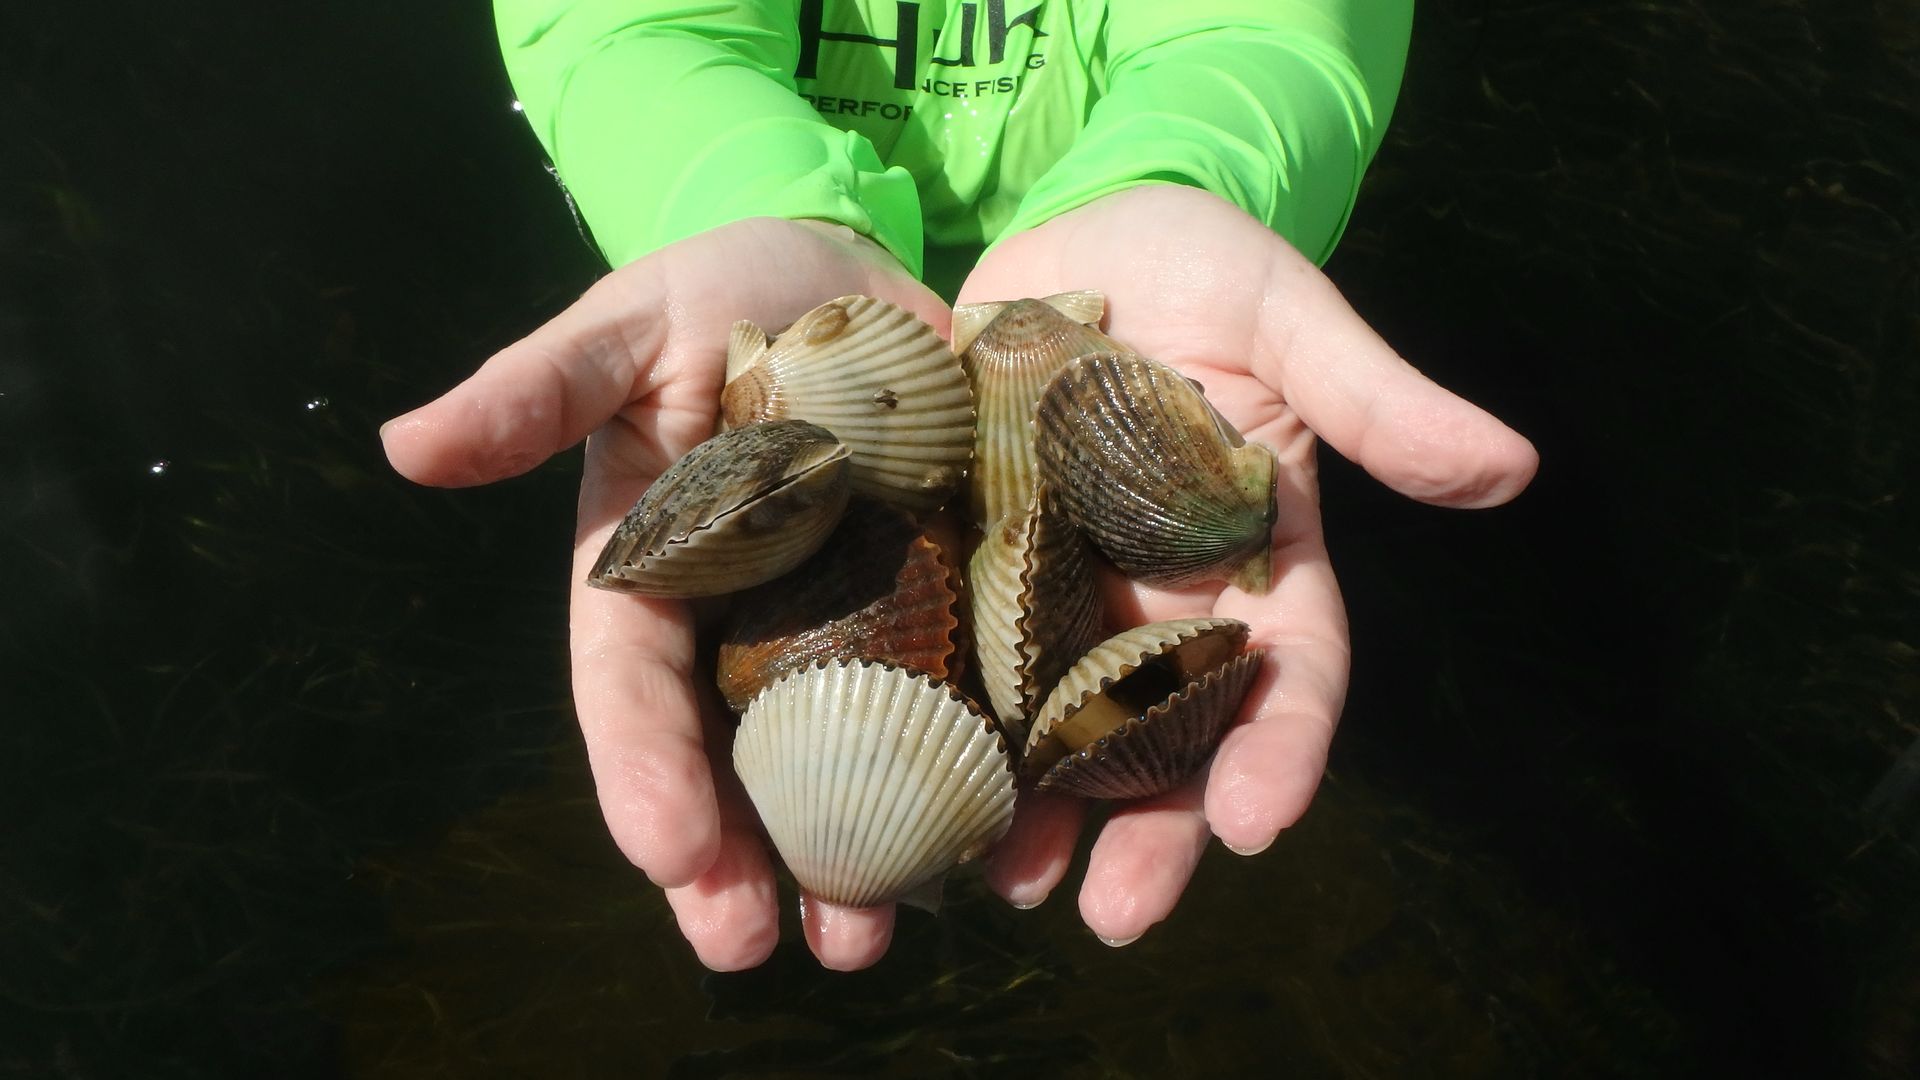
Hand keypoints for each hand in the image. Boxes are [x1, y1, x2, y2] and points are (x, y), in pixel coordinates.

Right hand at [381, 218, 948, 970]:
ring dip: (848, 856)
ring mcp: (847, 621)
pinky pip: (953, 703)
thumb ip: (538, 388)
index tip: (670, 855)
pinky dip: (967, 778)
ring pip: (837, 762)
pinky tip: (989, 850)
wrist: (854, 272)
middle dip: (734, 862)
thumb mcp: (631, 325)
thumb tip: (404, 443)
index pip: (632, 689)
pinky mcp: (942, 601)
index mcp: (651, 572)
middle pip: (730, 760)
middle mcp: (741, 621)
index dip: (643, 773)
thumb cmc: (723, 291)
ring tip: (867, 937)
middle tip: (748, 951)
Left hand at [961, 185, 1537, 943]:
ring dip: (1037, 814)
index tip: (1257, 821)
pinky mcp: (970, 567)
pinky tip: (902, 787)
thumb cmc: (1200, 261)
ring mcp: (1064, 592)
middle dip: (1150, 833)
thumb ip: (1374, 397)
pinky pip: (956, 661)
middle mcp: (1165, 601)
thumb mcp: (1286, 315)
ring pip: (1059, 730)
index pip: (1291, 675)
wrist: (1072, 228)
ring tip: (1003, 885)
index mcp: (1259, 560)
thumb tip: (1513, 465)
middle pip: (1170, 740)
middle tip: (1116, 916)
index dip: (1282, 749)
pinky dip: (939, 727)